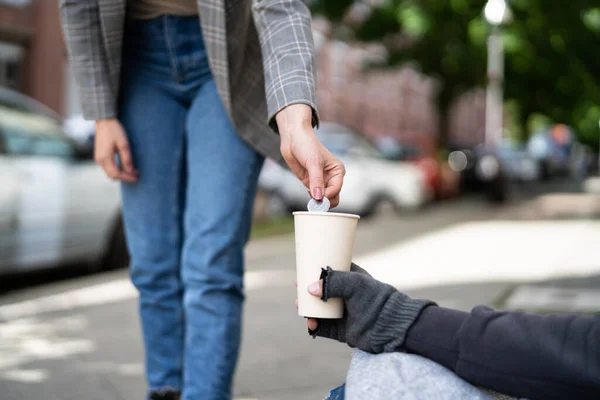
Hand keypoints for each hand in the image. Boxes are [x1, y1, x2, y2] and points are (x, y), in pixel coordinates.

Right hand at [94, 119, 137, 181]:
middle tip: (136, 175)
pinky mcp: (100, 156)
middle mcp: (99, 160)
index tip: (137, 177)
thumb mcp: (124, 144)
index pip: (116, 174)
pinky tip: (125, 167)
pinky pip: (108, 168)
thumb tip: (131, 172)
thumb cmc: (114, 130)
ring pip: (110, 173)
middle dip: (125, 177)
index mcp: (105, 158)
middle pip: (112, 176)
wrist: (104, 120)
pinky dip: (117, 170)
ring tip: (133, 171)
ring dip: (121, 174)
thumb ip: (127, 159)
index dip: (127, 177)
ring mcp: (99, 158)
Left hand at [276, 104, 344, 206]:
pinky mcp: (311, 183)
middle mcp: (331, 177)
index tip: (318, 197)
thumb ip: (316, 181)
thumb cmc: (307, 145)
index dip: (328, 195)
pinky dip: (312, 198)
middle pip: (334, 196)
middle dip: (326, 201)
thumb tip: (319, 197)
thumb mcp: (313, 162)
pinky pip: (315, 196)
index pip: (337, 189)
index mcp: (337, 171)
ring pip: (325, 198)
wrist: (293, 139)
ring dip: (319, 201)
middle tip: (315, 201)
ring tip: (311, 197)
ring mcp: (321, 181)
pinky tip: (308, 192)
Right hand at [298, 263, 434, 353]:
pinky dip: (315, 327)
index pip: (329, 273)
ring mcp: (343, 313)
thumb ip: (332, 282)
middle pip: (321, 294)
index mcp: (350, 279)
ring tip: (304, 312)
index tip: (301, 273)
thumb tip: (309, 289)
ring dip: (309, 311)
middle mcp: (345, 296)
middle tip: (299, 296)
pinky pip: (324, 328)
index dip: (314, 273)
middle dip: (307, 295)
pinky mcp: (342, 330)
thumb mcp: (354, 284)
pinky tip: (311, 325)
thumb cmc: (375, 299)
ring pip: (320, 311)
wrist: (389, 325)